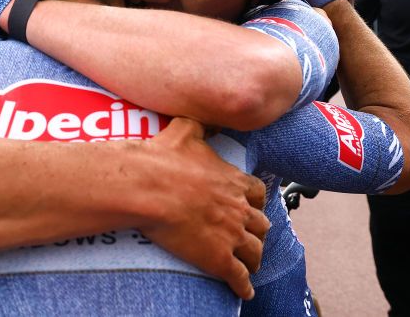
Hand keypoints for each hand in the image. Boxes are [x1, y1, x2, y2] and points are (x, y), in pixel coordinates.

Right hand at [138, 117, 268, 299]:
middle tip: (250, 234)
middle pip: (261, 224)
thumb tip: (204, 118)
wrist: (147, 188)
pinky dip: (244, 285)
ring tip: (250, 264)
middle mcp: (239, 209)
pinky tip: (245, 291)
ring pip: (255, 251)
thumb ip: (199, 125)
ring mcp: (231, 235)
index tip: (253, 205)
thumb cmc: (163, 159)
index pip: (258, 193)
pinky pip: (239, 277)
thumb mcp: (184, 130)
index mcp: (233, 181)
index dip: (256, 201)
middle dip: (257, 230)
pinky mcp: (218, 258)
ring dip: (254, 257)